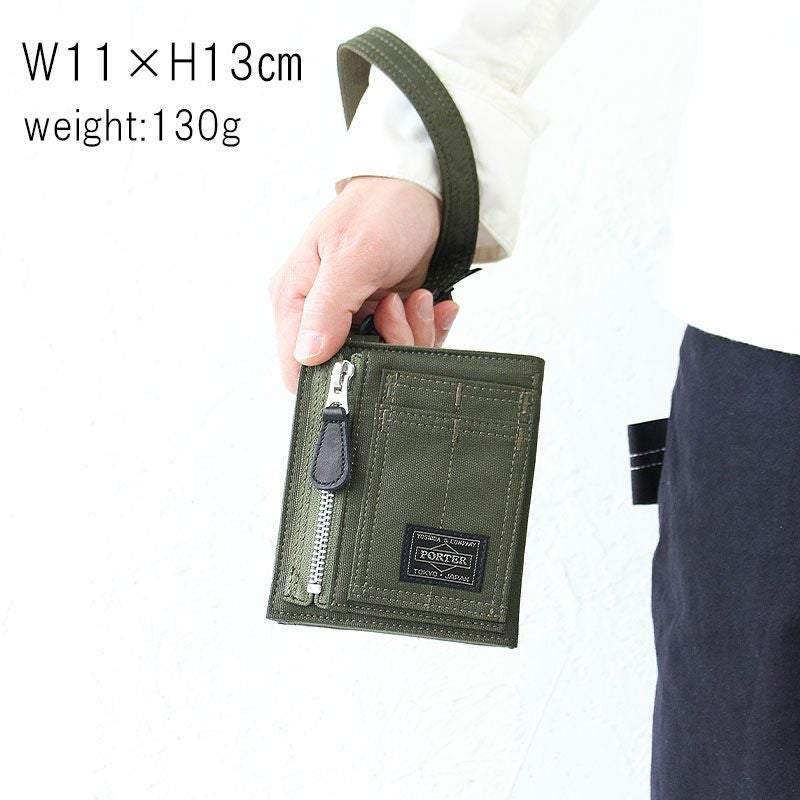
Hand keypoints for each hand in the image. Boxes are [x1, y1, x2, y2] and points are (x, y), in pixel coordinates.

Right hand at [269, 176, 459, 390]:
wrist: (423, 192)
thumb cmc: (380, 210)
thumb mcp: (354, 255)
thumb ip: (328, 307)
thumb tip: (307, 354)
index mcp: (295, 297)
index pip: (296, 367)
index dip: (332, 374)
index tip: (367, 352)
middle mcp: (320, 313)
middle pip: (347, 367)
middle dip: (385, 347)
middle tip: (398, 308)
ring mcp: (354, 318)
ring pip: (382, 359)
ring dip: (411, 334)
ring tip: (415, 297)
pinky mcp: (384, 319)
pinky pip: (406, 345)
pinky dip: (426, 328)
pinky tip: (430, 303)